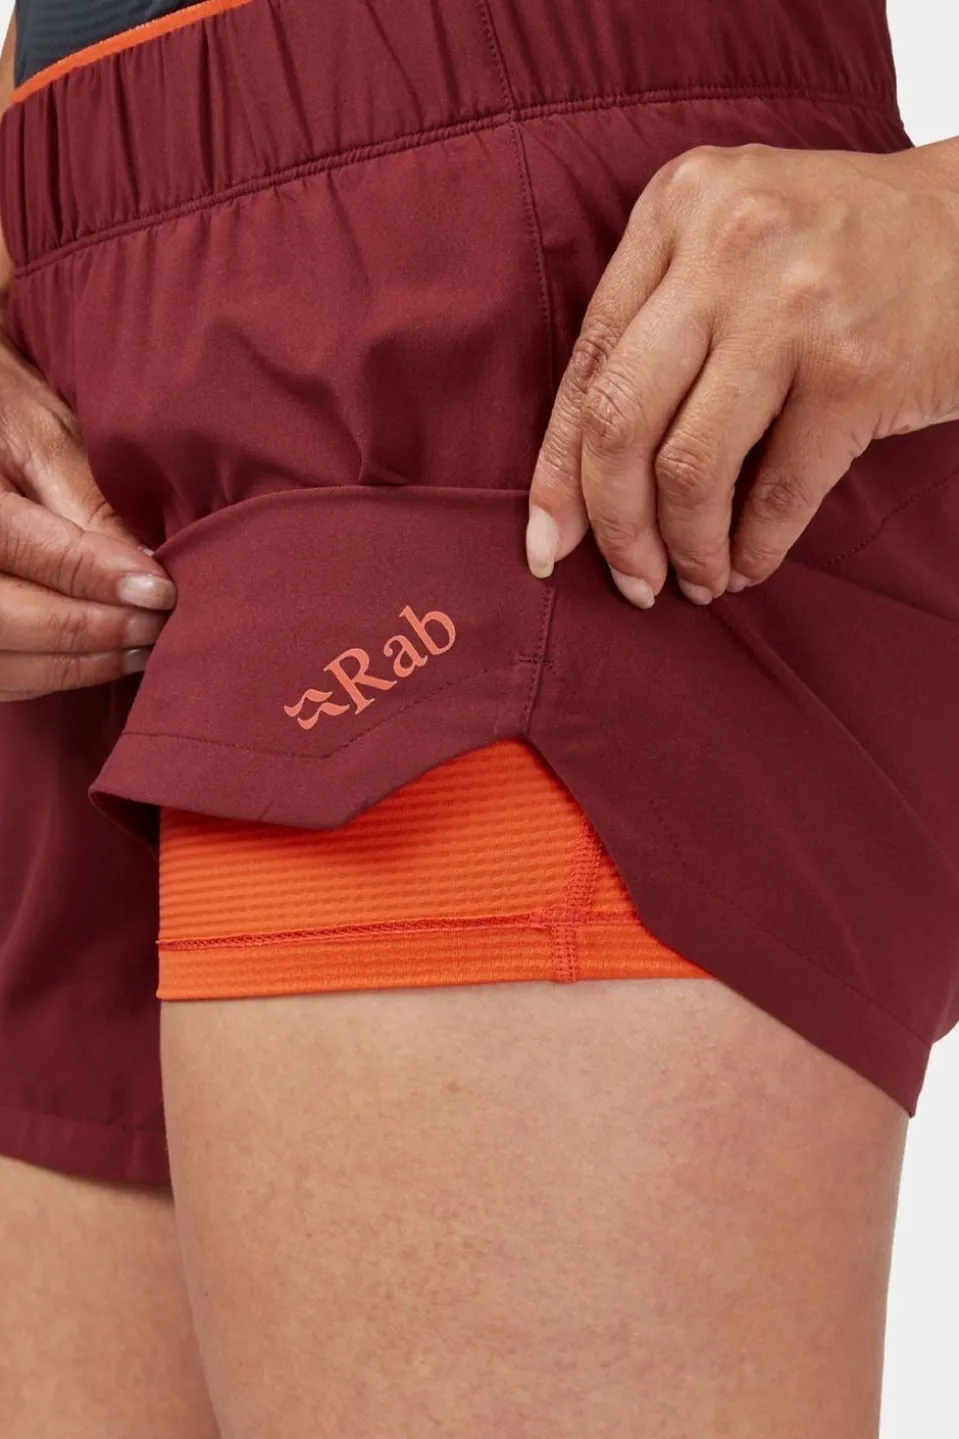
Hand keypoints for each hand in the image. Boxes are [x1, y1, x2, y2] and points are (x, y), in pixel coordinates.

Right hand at [0, 330, 175, 699]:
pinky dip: (58, 674)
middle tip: (160, 623)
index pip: (30, 552)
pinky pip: (4, 676)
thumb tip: (145, 570)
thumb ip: (89, 504)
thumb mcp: (43, 434)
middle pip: (10, 620)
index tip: (160, 591)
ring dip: (82, 663)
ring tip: (145, 644)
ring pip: (7, 662)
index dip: (99, 578)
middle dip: (94, 630)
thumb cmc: (3, 410)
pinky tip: (109, 657)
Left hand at [526, 139, 958, 606]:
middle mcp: (726, 248)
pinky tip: (747, 567)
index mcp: (678, 206)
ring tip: (693, 580)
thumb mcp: (733, 236)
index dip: (556, 469)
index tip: (545, 543)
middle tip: (627, 580)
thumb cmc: (841, 248)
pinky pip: (776, 495)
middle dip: (612, 525)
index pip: (588, 361)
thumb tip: (582, 478)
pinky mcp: (856, 373)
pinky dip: (753, 549)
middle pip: (621, 420)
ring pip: (690, 469)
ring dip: (684, 549)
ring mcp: (793, 309)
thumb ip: (658, 319)